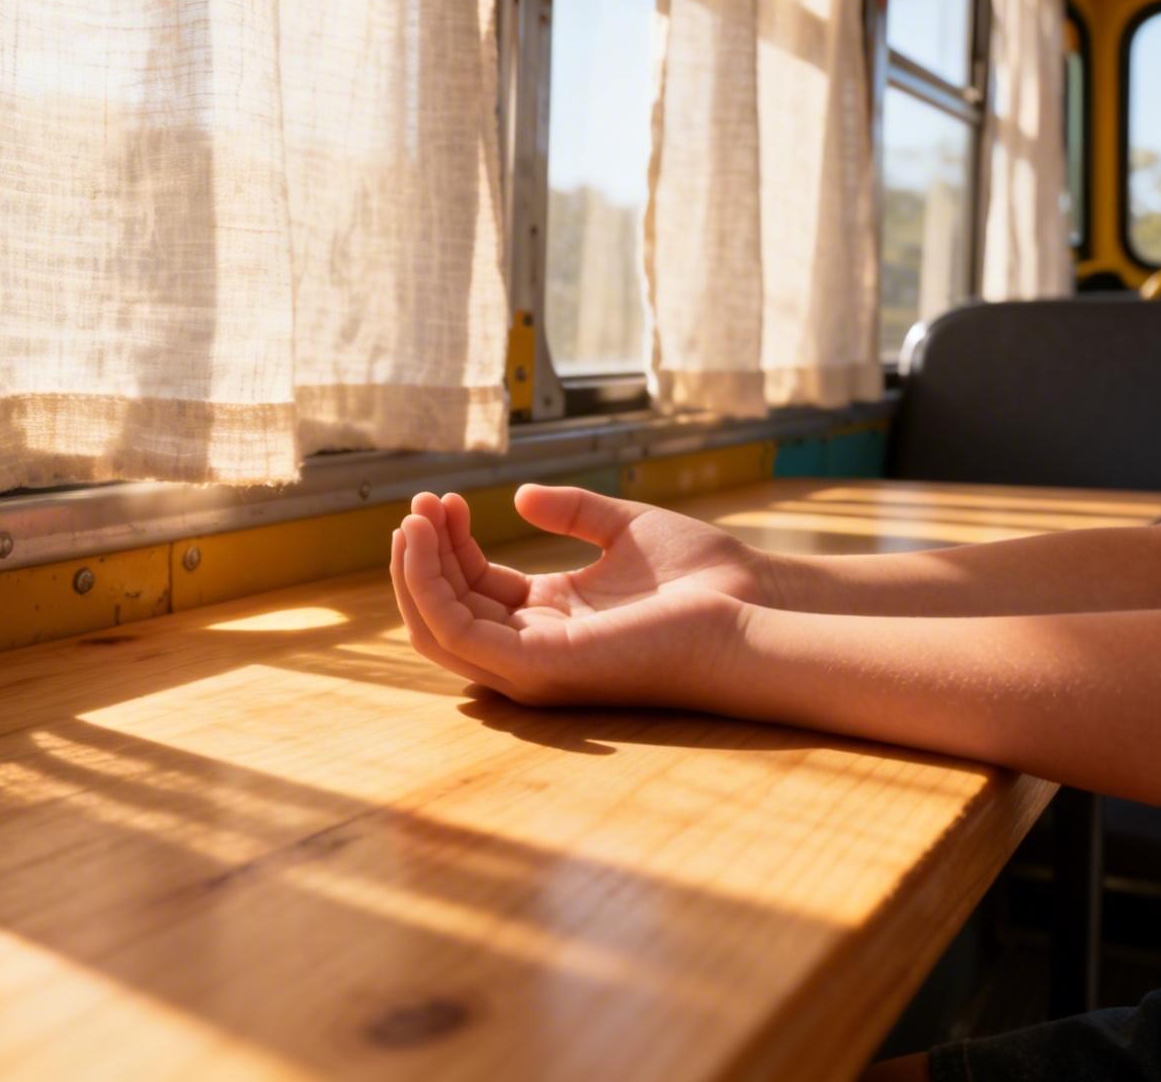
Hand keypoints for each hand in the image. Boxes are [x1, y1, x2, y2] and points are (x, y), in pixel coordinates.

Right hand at [389, 485, 751, 704]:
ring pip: (438, 627)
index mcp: (550, 620)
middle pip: (447, 609)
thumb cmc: (701, 574)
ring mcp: (534, 664)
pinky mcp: (539, 665)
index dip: (447, 546)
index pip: (471, 591)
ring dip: (414, 571)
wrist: (746, 602)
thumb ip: (572, 511)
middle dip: (422, 556)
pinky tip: (427, 542)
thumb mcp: (623, 528)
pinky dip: (428, 589)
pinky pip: (457, 634)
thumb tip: (520, 495)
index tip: (444, 498)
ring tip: (414, 517)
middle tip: (421, 503)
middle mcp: (534, 649)